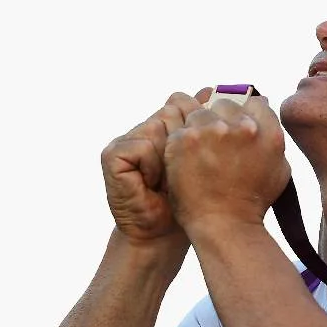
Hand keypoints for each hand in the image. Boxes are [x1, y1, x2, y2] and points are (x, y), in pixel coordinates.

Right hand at [101, 88, 213, 241]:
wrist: (162, 235)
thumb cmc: (189, 201)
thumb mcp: (204, 160)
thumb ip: (206, 126)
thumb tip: (212, 90)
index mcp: (168, 126)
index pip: (184, 102)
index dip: (197, 127)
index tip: (203, 156)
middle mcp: (147, 127)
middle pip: (173, 111)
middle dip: (186, 143)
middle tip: (184, 172)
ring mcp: (128, 138)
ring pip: (160, 126)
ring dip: (171, 158)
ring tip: (168, 181)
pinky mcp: (113, 153)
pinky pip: (142, 145)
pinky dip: (152, 166)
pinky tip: (153, 184)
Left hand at [164, 95, 290, 234]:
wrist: (224, 224)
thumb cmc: (252, 202)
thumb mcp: (279, 168)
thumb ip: (273, 136)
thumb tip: (264, 105)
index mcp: (267, 132)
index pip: (254, 103)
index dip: (244, 115)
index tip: (236, 129)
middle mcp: (241, 127)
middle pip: (225, 104)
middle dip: (221, 119)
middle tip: (217, 144)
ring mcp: (211, 131)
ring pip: (200, 113)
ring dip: (199, 129)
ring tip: (201, 154)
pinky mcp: (184, 140)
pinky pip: (181, 128)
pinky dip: (182, 143)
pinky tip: (189, 161)